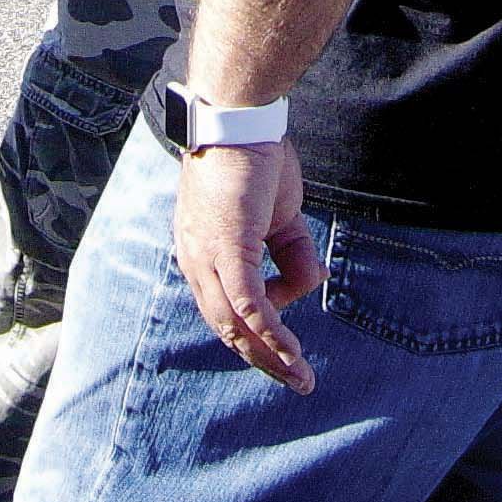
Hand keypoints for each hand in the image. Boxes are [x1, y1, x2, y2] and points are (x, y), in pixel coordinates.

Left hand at [172, 138, 320, 390]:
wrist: (238, 120)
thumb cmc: (255, 160)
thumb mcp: (279, 218)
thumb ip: (290, 255)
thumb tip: (306, 284)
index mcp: (200, 253)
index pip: (221, 310)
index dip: (252, 338)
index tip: (281, 355)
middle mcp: (195, 261)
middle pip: (227, 328)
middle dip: (264, 360)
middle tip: (296, 380)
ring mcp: (208, 257)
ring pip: (238, 325)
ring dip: (272, 356)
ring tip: (301, 377)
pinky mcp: (228, 250)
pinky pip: (250, 306)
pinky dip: (272, 334)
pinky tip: (292, 354)